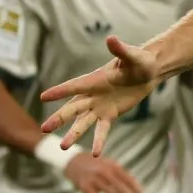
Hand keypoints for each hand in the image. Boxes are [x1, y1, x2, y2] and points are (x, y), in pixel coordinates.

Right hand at [40, 35, 159, 154]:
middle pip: (73, 108)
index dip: (60, 91)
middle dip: (59, 118)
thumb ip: (121, 50)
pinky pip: (102, 129)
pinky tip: (95, 153)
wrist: (148, 72)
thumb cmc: (139, 61)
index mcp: (95, 79)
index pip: (75, 86)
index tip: (44, 97)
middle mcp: (93, 94)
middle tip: (44, 129)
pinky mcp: (110, 114)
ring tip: (62, 147)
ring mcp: (100, 106)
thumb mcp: (133, 56)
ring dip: (73, 133)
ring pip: (83, 122)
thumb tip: (111, 39)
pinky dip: (99, 140)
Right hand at [63, 153, 143, 192]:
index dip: (137, 189)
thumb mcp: (109, 164)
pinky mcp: (85, 187)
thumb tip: (135, 187)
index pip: (129, 179)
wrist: (72, 160)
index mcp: (113, 166)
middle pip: (122, 188)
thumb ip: (120, 174)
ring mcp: (94, 179)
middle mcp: (105, 171)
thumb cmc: (95, 164)